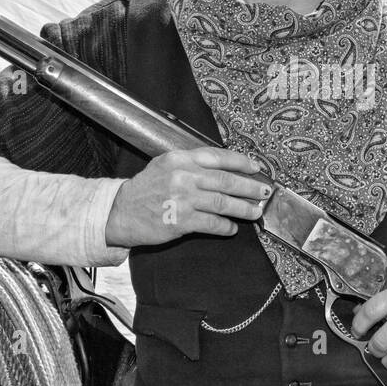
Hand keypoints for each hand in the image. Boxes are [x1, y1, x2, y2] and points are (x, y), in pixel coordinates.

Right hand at [104, 147, 270, 246]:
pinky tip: (231, 229)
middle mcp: (183, 176)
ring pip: (223, 203)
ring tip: (254, 212)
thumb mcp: (165, 164)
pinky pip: (212, 224)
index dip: (241, 162)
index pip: (218, 157)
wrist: (122, 211)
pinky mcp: (181, 222)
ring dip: (243, 209)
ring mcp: (183, 200)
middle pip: (226, 181)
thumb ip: (191, 162)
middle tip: (264, 192)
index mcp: (180, 159)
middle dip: (250, 187)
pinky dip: (225, 227)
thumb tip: (225, 166)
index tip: (256, 168)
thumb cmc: (146, 187)